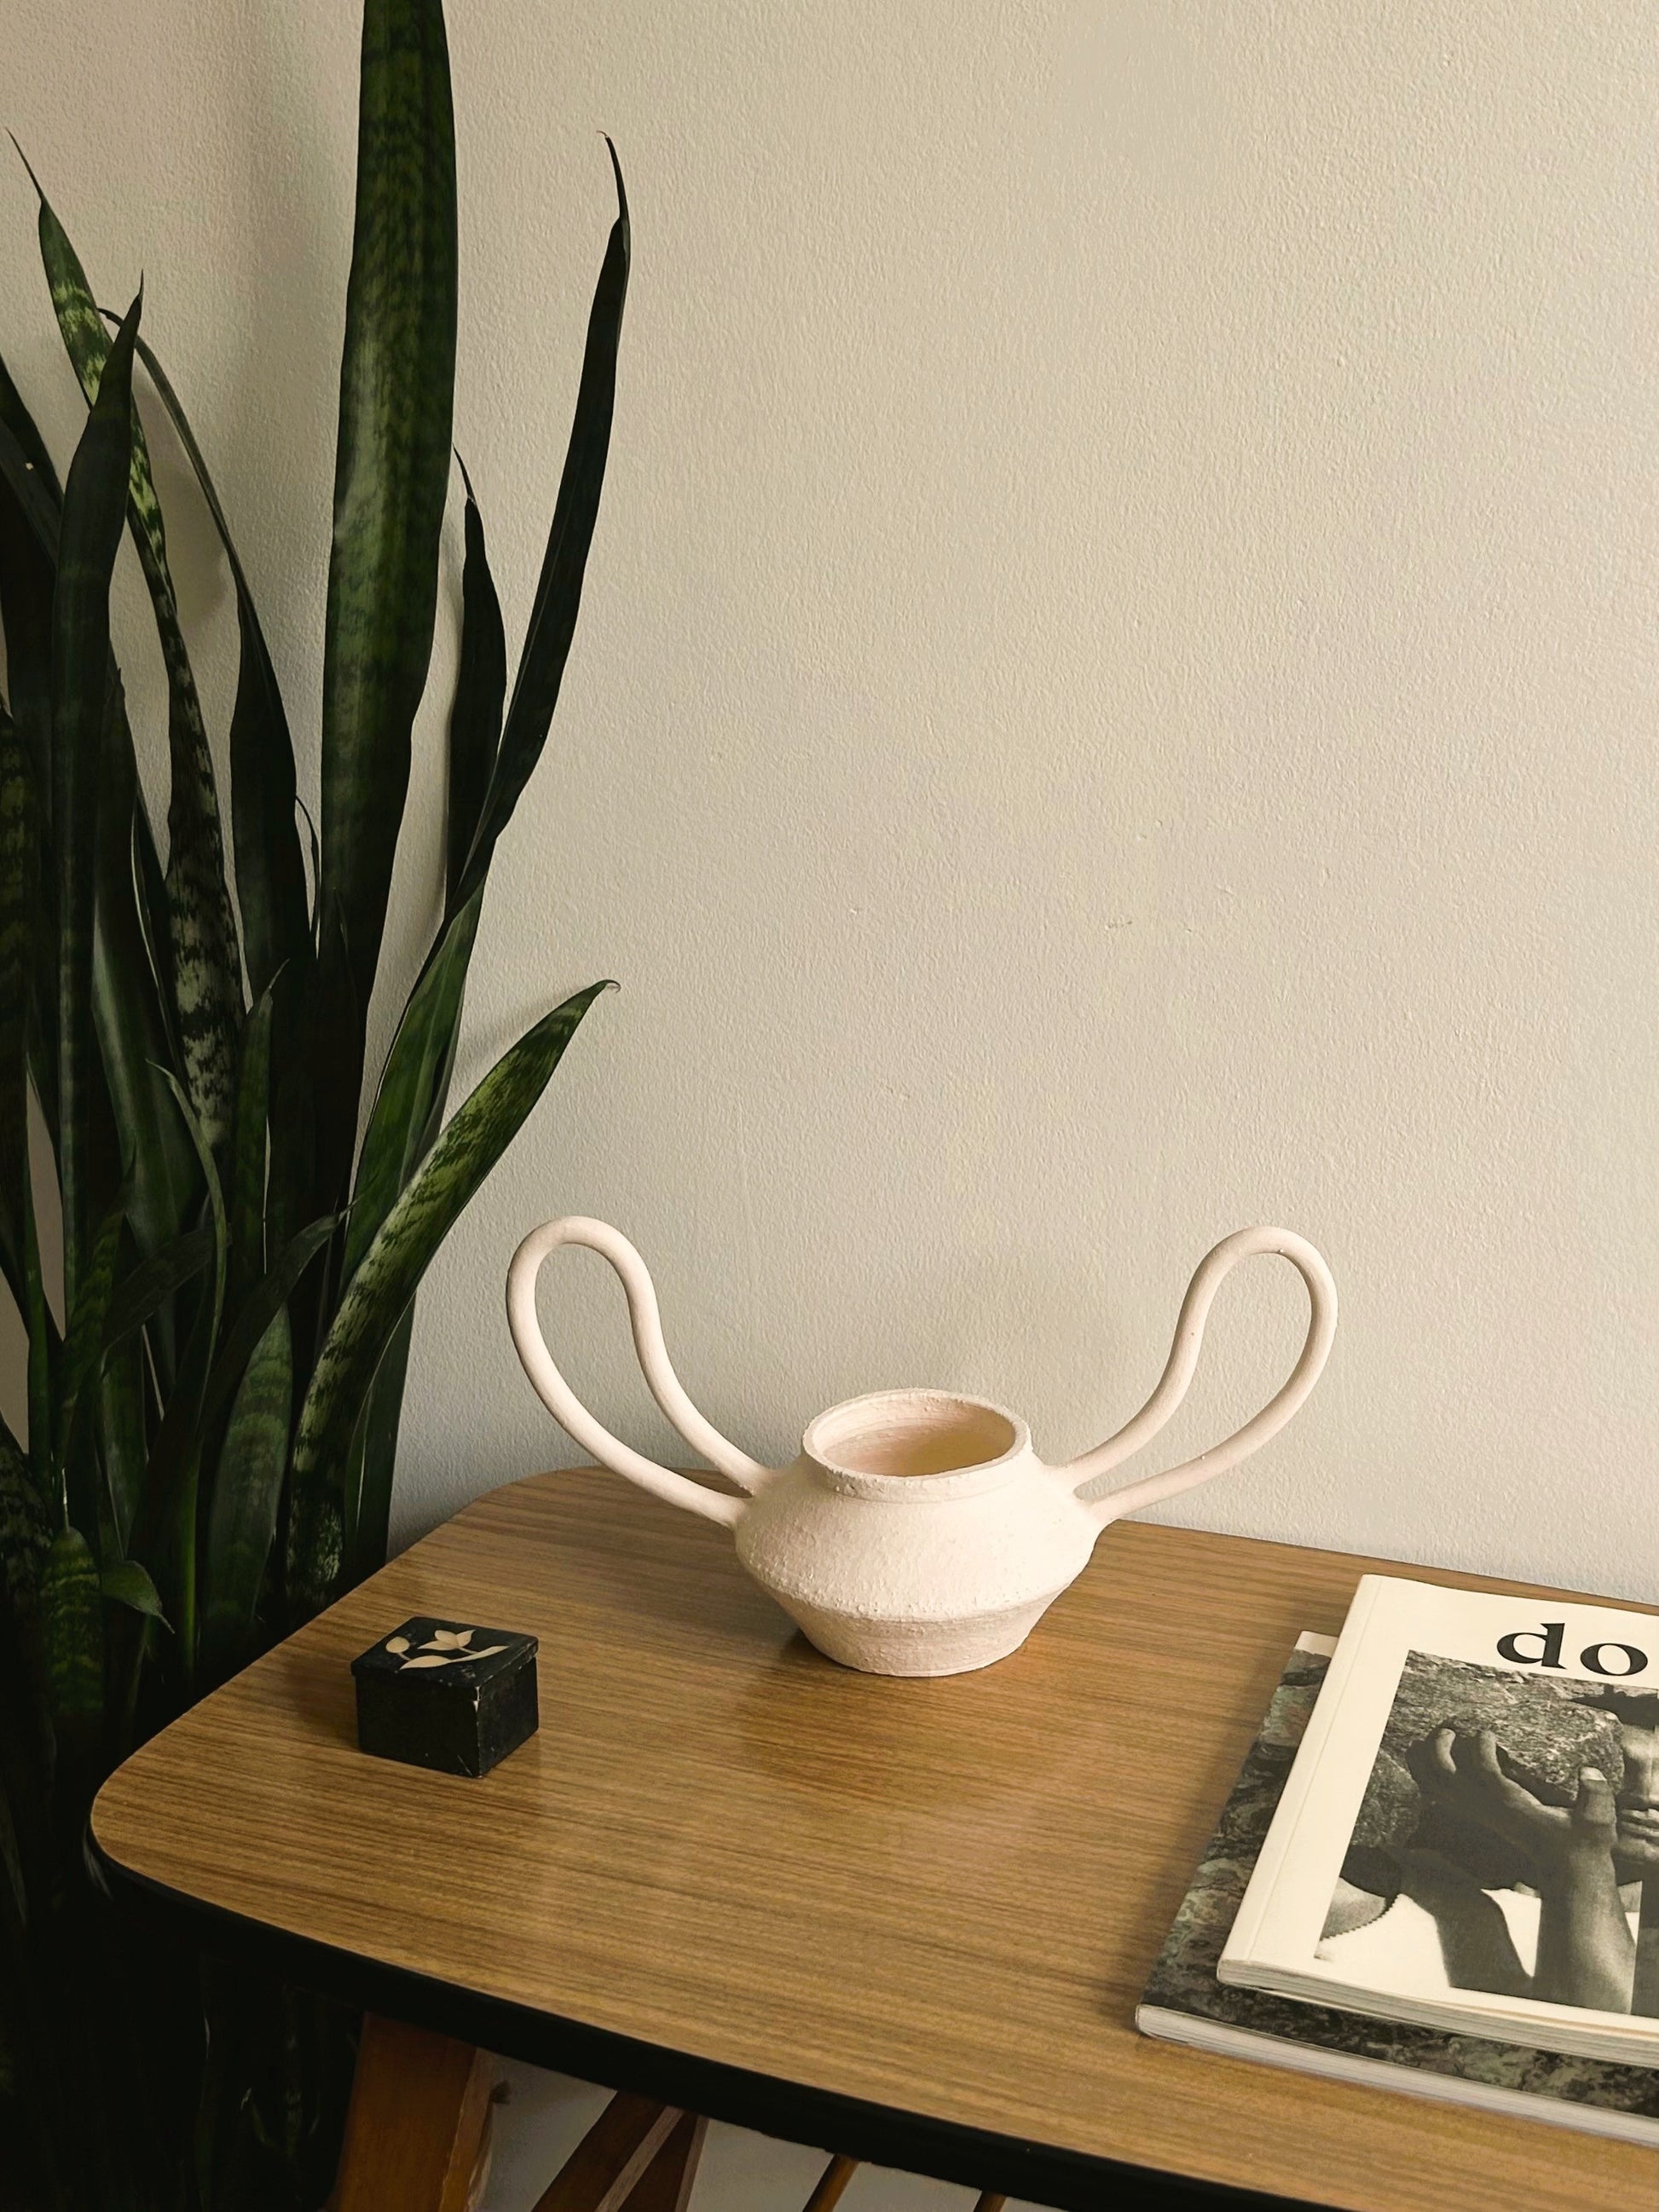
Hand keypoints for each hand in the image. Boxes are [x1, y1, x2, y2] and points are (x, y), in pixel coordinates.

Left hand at [1409, 1727, 1617, 1884]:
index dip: (1480, 1751)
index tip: (1487, 1732)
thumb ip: (1596, 1798)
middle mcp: (1487, 1809)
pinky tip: (1443, 1752)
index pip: (1485, 1777)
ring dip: (1426, 1758)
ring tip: (1441, 1735)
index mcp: (1513, 1807)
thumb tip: (1589, 1770)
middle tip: (1451, 1730)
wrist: (1565, 1869)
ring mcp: (1477, 1813)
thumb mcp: (1597, 1822)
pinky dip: (1429, 1770)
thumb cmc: (1581, 1843)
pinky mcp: (1476, 1813)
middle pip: (1444, 1779)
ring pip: (1433, 1786)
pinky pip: (1438, 1791)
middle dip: (1439, 1749)